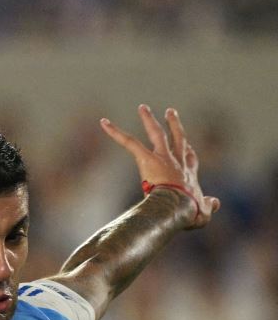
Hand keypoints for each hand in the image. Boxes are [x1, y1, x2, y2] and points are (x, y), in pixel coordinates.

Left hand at [99, 105, 218, 228]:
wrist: (177, 207)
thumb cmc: (188, 212)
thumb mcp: (203, 212)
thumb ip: (208, 207)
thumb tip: (215, 203)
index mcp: (188, 173)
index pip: (189, 157)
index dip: (186, 149)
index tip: (186, 142)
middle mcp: (176, 161)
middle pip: (176, 137)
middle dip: (174, 124)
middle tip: (170, 111)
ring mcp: (162, 157)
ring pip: (156, 133)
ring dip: (148, 119)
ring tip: (142, 107)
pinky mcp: (147, 159)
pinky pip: (129, 142)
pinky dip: (115, 132)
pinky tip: (104, 123)